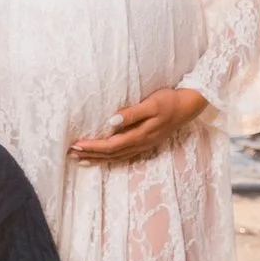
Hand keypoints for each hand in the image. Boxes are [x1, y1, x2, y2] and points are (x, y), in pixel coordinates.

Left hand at [67, 87, 208, 164]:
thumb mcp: (152, 104)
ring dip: (98, 158)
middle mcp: (140, 144)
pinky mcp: (145, 143)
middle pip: (111, 154)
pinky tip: (102, 158)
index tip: (76, 144)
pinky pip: (124, 155)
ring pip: (116, 157)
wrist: (188, 106)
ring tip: (80, 159)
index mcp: (140, 135)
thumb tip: (112, 121)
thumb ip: (133, 113)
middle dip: (91, 154)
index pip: (111, 145)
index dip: (93, 146)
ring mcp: (143, 145)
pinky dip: (110, 158)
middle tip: (71, 153)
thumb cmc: (169, 101)